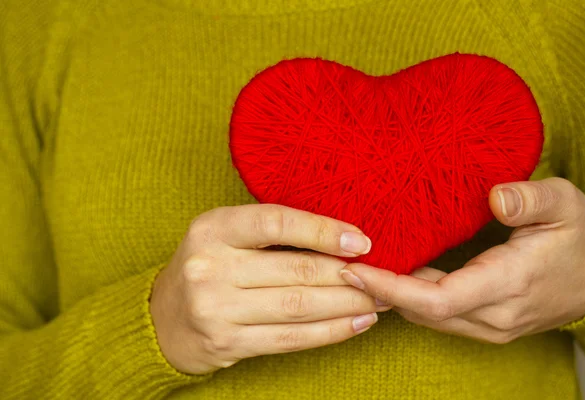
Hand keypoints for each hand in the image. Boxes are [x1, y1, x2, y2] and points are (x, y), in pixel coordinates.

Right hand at [150, 204, 389, 374]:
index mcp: (212, 228)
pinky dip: (331, 331)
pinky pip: (291, 337)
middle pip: (296, 269)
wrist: (161, 320)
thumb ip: (270, 232)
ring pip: (299, 305)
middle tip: (383, 273)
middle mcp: (210, 267)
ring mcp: (216, 308)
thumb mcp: (225, 236)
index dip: (323, 230)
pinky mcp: (227, 343)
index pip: (276, 223)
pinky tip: (358, 323)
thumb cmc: (207, 267)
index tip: (361, 241)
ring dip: (348, 303)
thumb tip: (339, 236)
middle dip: (348, 273)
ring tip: (380, 299)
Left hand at [339, 177, 584, 343]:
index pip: (438, 299)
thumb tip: (494, 197)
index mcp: (509, 284)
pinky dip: (407, 299)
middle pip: (422, 312)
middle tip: (338, 266)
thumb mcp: (565, 204)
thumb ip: (530, 199)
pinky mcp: (485, 325)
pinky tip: (388, 277)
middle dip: (377, 292)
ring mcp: (489, 326)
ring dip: (389, 297)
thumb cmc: (581, 238)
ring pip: (426, 318)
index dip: (391, 288)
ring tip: (353, 271)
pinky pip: (436, 317)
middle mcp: (494, 315)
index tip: (354, 270)